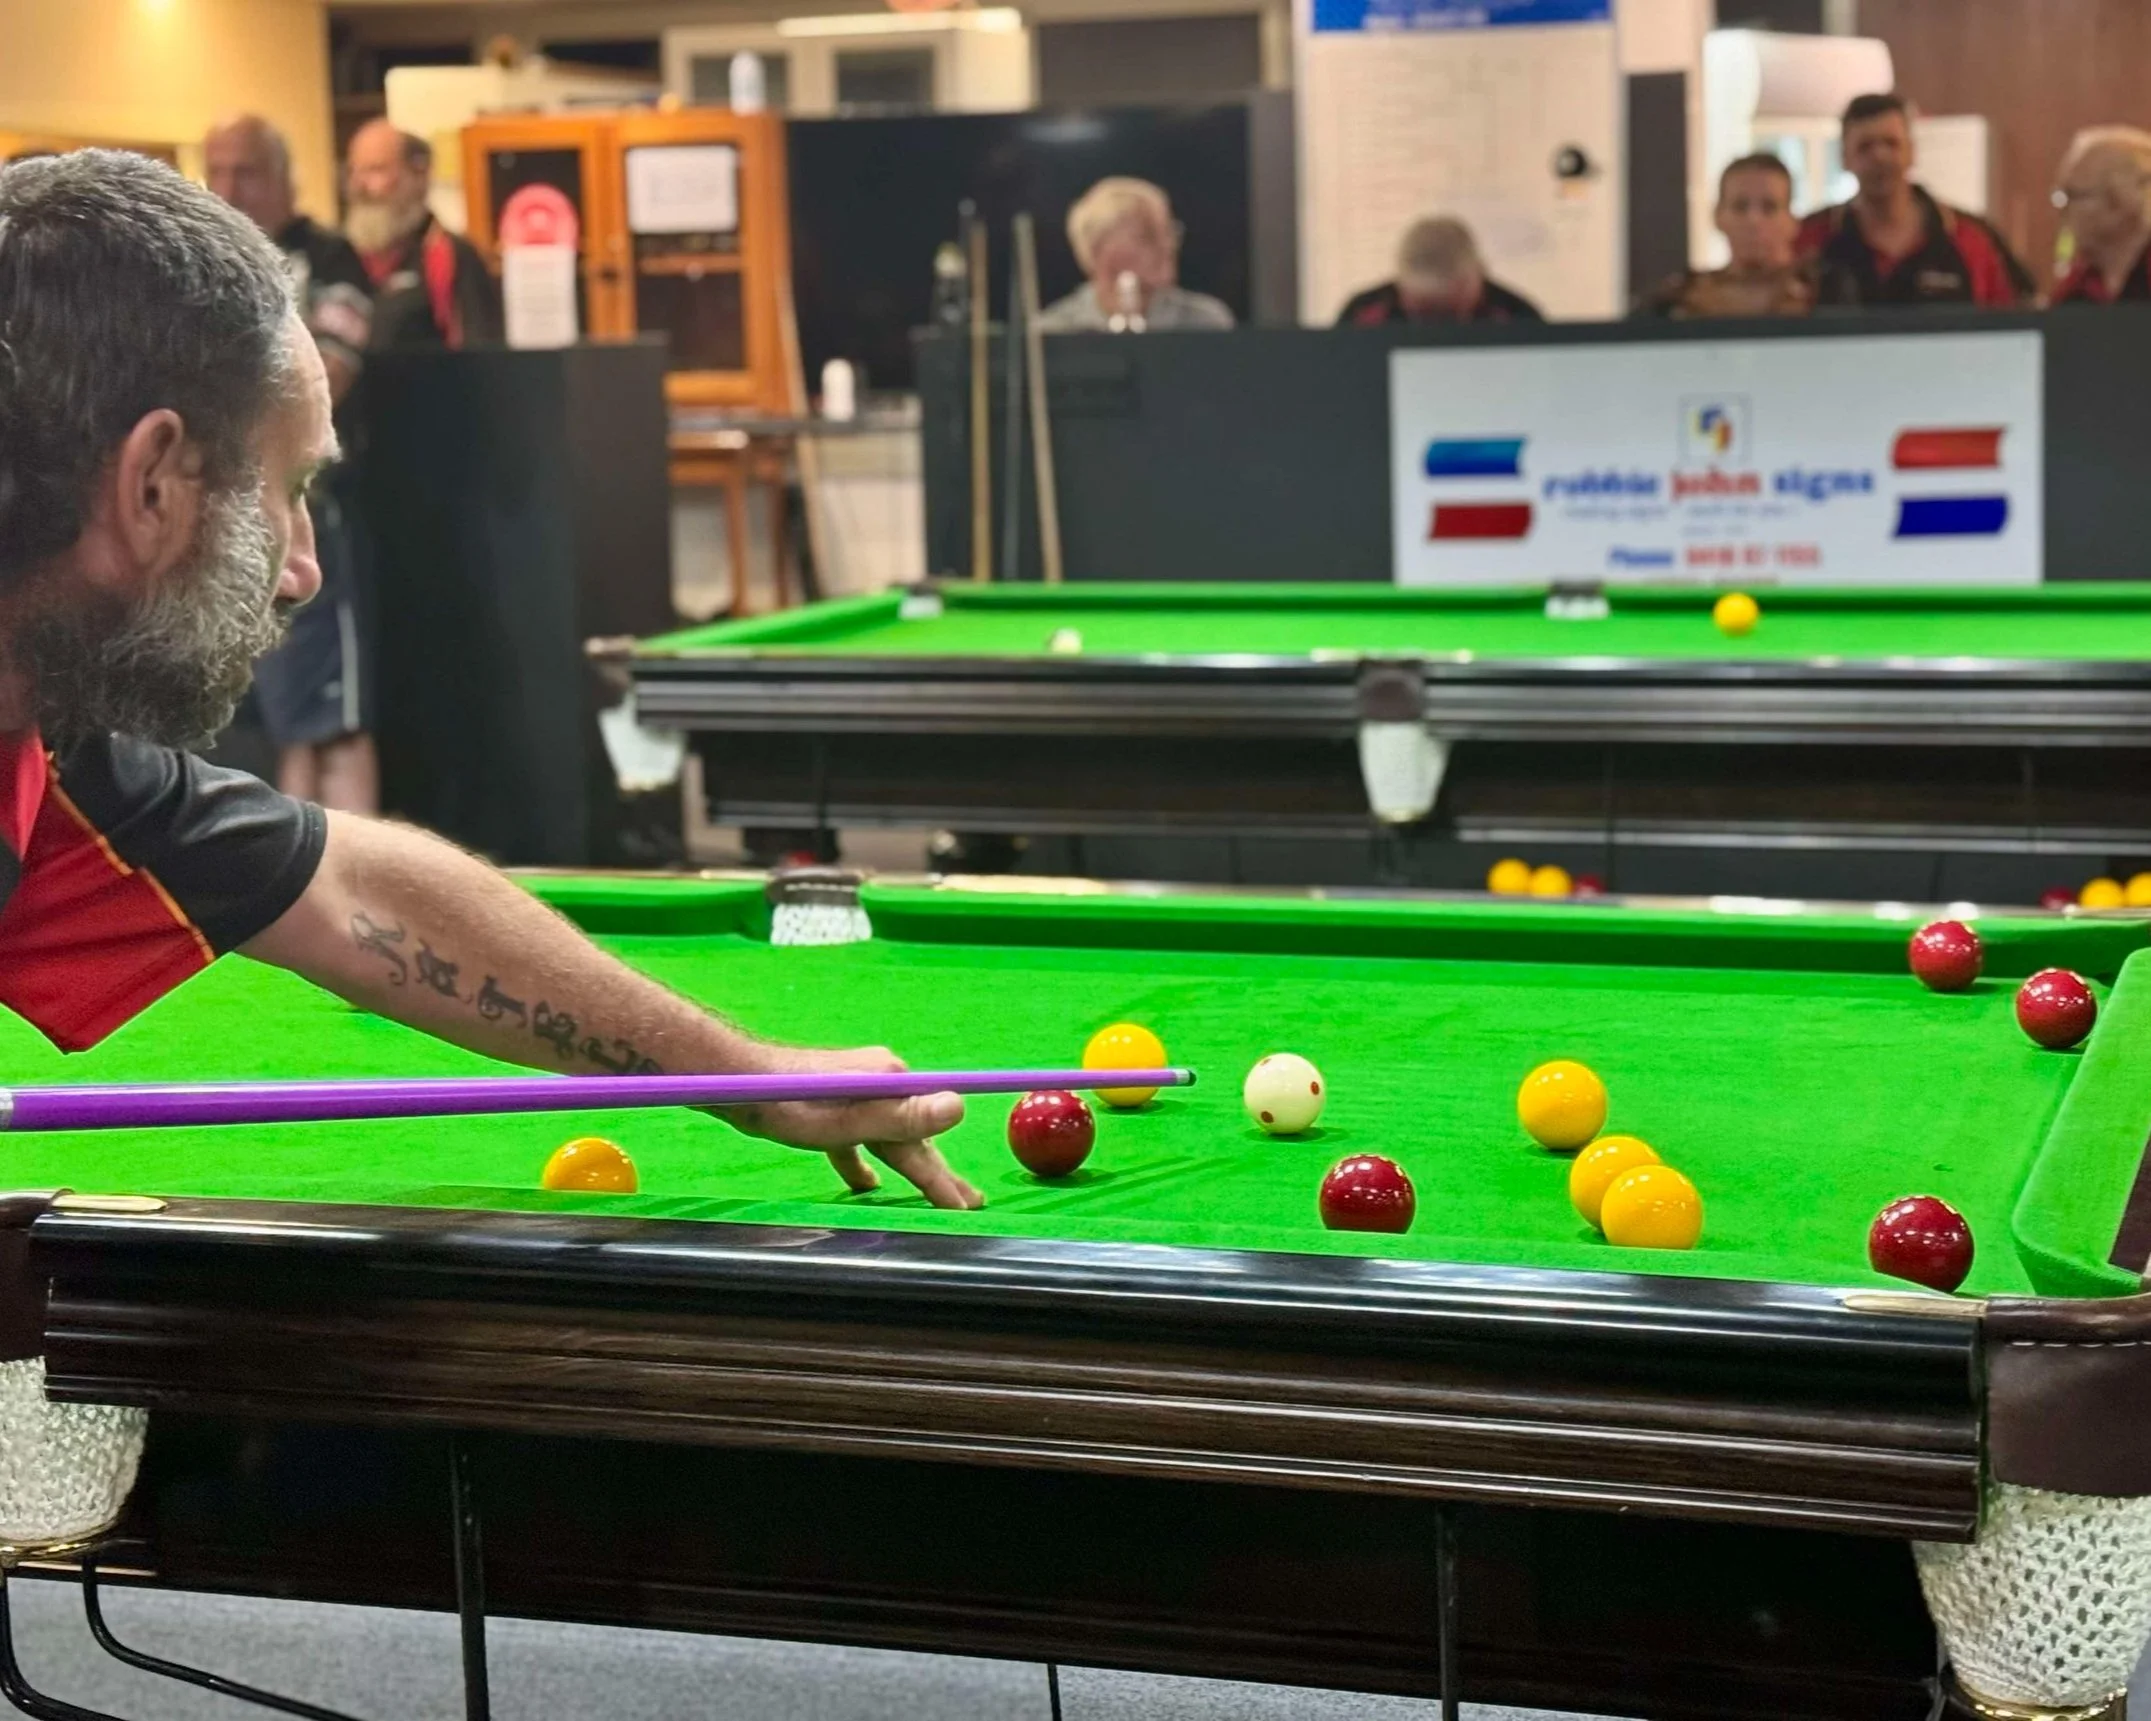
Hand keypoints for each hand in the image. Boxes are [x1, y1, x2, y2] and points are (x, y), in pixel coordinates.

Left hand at [714, 1044, 982, 1210]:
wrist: (735, 1079)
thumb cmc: (788, 1103)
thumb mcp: (846, 1120)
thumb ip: (901, 1118)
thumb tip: (958, 1106)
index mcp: (891, 1084)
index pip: (925, 1142)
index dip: (945, 1178)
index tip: (968, 1208)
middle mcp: (881, 1083)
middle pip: (915, 1138)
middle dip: (941, 1174)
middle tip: (971, 1204)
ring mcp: (856, 1092)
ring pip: (890, 1140)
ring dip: (912, 1169)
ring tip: (935, 1195)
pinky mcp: (833, 1103)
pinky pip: (859, 1137)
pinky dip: (866, 1162)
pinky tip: (865, 1184)